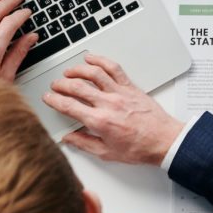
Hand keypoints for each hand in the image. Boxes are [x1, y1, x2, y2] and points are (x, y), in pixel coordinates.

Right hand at [43, 54, 183, 165]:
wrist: (164, 140)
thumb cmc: (139, 148)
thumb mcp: (107, 153)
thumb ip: (84, 143)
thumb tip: (69, 138)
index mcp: (100, 122)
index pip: (69, 106)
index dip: (54, 100)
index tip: (48, 98)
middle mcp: (108, 104)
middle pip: (78, 87)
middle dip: (61, 84)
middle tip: (55, 85)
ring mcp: (120, 93)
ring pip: (94, 73)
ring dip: (78, 70)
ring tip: (69, 72)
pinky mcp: (131, 87)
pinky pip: (114, 69)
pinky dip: (101, 61)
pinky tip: (92, 59)